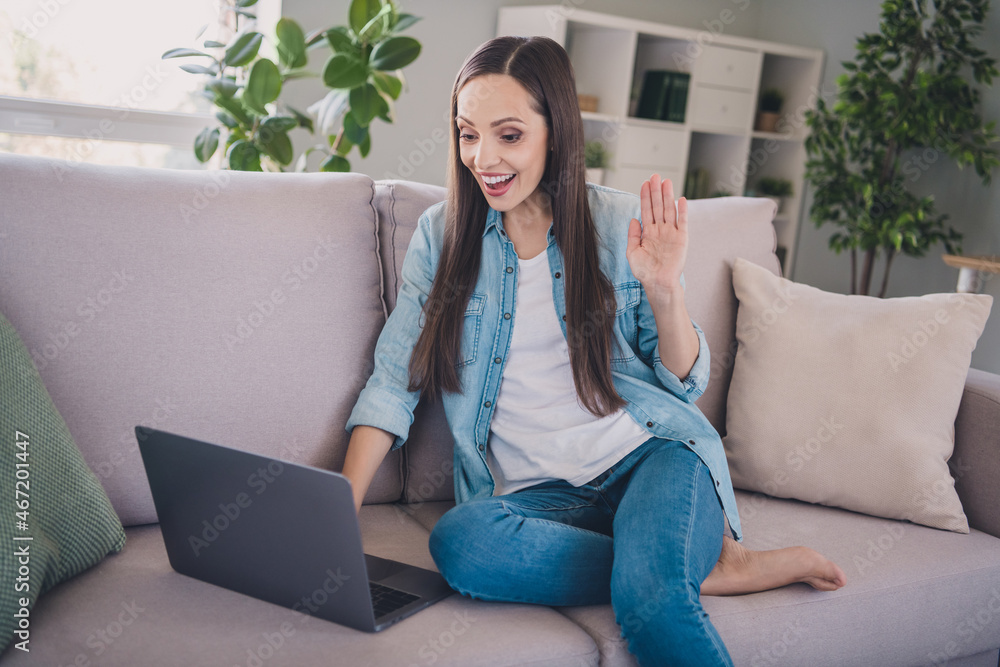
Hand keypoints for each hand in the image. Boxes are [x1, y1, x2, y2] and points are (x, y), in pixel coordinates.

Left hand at [626, 174, 687, 298]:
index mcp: (648, 233)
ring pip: (669, 210)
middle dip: (656, 191)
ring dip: (668, 196)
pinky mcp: (682, 239)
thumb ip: (633, 236)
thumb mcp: (632, 253)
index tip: (644, 183)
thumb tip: (633, 219)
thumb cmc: (645, 271)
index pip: (646, 210)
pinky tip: (680, 199)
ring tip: (666, 181)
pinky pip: (682, 222)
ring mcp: (671, 233)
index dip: (645, 196)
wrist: (658, 283)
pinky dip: (682, 211)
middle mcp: (660, 230)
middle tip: (655, 176)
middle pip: (658, 206)